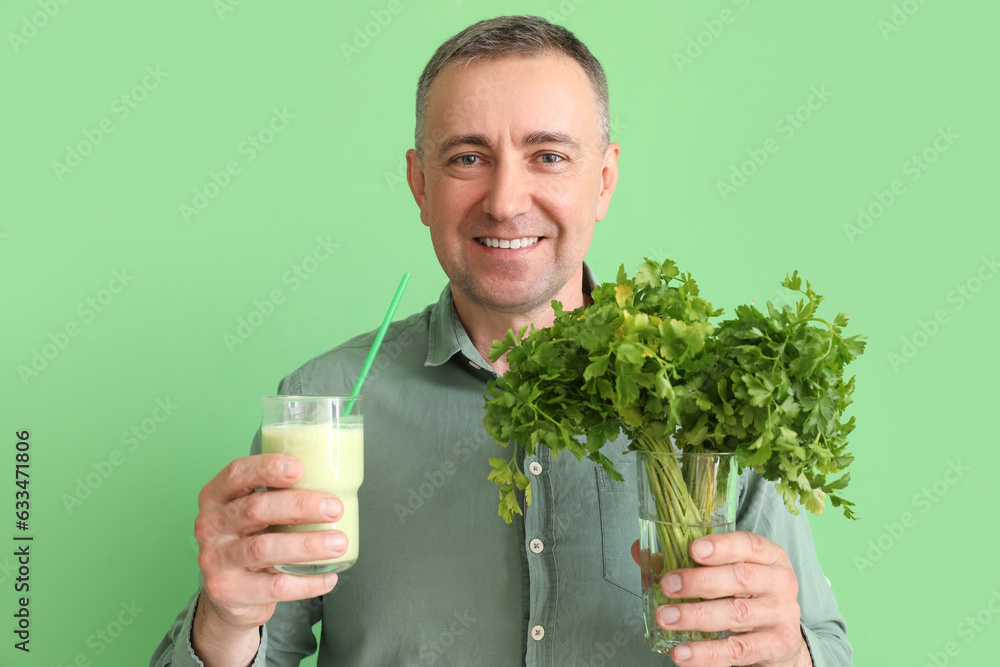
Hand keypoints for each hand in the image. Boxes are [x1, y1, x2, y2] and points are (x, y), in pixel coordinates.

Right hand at [192, 454, 345, 655]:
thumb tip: (333, 479)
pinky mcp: (229, 592)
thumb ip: (279, 495)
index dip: (266, 468)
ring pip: (264, 548)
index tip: (299, 468)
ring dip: (307, 545)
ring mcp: (216, 561)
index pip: (236, 474)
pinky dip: (306, 582)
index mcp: (216, 497)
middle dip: (299, 506)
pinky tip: (329, 576)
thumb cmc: (250, 540)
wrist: (228, 595)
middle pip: (255, 509)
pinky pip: (274, 586)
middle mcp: (210, 526)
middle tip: (334, 508)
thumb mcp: (254, 513)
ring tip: (339, 543)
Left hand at [631, 531, 811, 666]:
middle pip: (740, 578)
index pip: (748, 544)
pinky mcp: (776, 646)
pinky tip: (682, 653)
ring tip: (666, 618)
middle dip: (699, 581)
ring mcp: (781, 615)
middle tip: (667, 585)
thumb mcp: (726, 572)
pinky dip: (706, 653)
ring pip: (736, 614)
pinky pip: (737, 651)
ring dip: (696, 617)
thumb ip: (685, 561)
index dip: (721, 546)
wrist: (781, 639)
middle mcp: (780, 582)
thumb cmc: (747, 595)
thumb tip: (639, 551)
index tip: (693, 549)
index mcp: (769, 556)